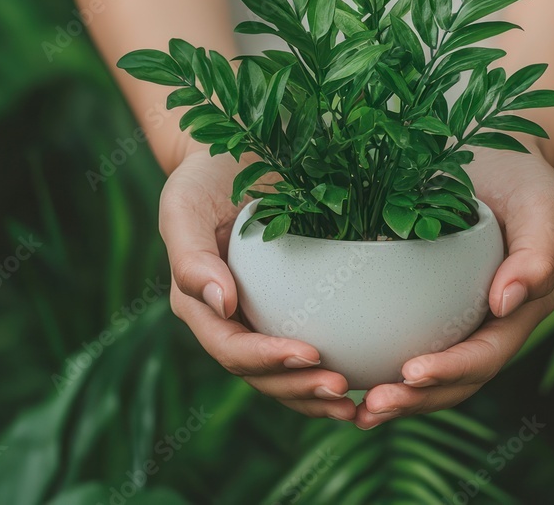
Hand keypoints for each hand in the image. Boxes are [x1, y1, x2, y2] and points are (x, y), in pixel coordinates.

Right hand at [161, 149, 357, 420]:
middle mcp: (230, 321)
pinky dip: (337, 367)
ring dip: (317, 395)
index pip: (231, 347)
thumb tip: (221, 304)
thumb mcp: (184, 206)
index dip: (266, 360)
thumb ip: (190, 255)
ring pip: (286, 376)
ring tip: (358, 402)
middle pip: (261, 374)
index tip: (310, 355)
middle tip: (342, 388)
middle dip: (298, 388)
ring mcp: (261, 318)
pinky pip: (313, 347)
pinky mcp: (292, 309)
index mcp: (200, 305)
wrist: (235, 151)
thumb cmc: (205, 176)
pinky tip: (369, 378)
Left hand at [354, 146, 553, 428]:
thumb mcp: (540, 202)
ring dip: (397, 399)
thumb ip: (537, 252)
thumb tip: (507, 302)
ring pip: (429, 376)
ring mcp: (459, 320)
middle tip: (370, 407)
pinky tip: (341, 374)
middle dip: (417, 400)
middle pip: (456, 381)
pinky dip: (378, 365)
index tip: (409, 373)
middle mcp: (491, 324)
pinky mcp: (429, 307)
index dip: (450, 372)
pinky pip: (404, 343)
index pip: (485, 354)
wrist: (491, 147)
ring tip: (356, 410)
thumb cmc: (519, 173)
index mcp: (521, 310)